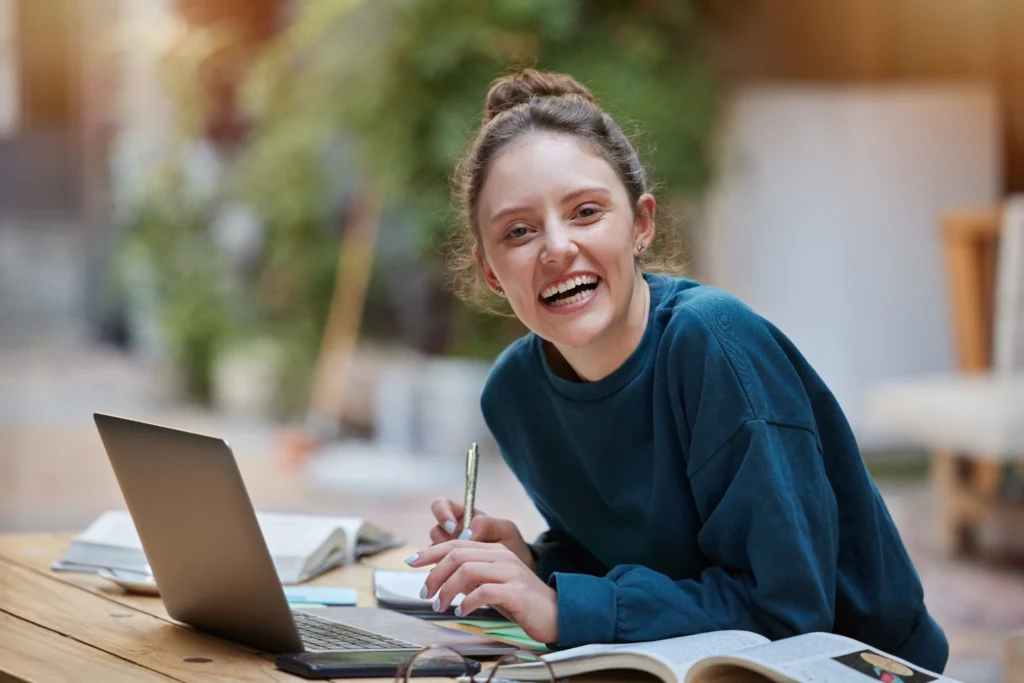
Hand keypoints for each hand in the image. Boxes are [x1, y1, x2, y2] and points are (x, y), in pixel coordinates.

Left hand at [406, 540, 557, 644]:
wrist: (554, 613)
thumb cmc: (519, 601)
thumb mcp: (492, 583)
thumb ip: (472, 575)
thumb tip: (441, 576)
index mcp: (494, 550)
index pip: (456, 544)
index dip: (430, 551)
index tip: (411, 561)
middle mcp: (501, 556)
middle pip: (457, 555)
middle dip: (435, 573)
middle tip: (425, 593)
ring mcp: (509, 572)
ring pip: (467, 571)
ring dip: (447, 590)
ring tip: (440, 606)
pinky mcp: (515, 590)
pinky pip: (483, 592)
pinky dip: (467, 602)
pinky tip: (461, 612)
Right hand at [429, 498, 536, 571]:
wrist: (517, 575)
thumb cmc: (513, 546)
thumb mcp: (506, 530)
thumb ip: (486, 524)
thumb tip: (465, 533)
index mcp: (465, 516)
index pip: (442, 505)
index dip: (442, 513)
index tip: (452, 527)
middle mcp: (453, 533)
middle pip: (435, 531)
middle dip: (441, 543)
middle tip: (455, 555)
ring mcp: (450, 552)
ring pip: (434, 551)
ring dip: (443, 560)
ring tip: (461, 570)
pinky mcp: (450, 571)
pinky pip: (438, 570)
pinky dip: (445, 574)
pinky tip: (456, 580)